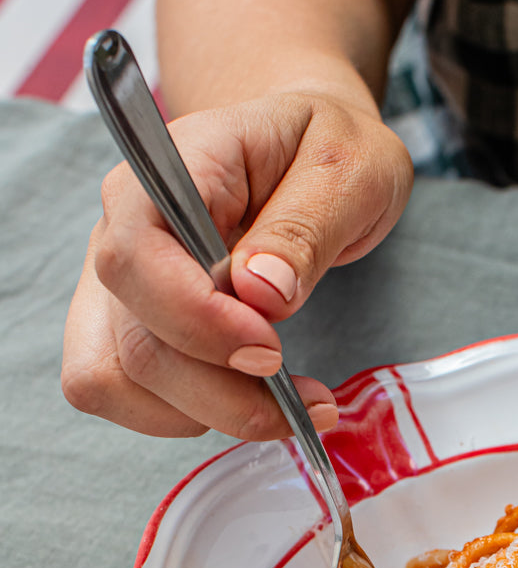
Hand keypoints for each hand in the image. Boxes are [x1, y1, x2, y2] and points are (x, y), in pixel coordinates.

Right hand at [62, 90, 412, 437]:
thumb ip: (306, 227)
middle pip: (133, 337)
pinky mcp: (124, 324)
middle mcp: (124, 225)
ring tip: (287, 403)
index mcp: (172, 167)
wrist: (308, 153)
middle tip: (308, 397)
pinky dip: (184, 416)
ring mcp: (117, 280)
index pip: (136, 254)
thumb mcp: (350, 169)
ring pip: (118, 378)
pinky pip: (119, 394)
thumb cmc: (327, 151)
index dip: (197, 319)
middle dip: (222, 391)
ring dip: (207, 412)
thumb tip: (261, 291)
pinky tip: (246, 400)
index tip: (273, 350)